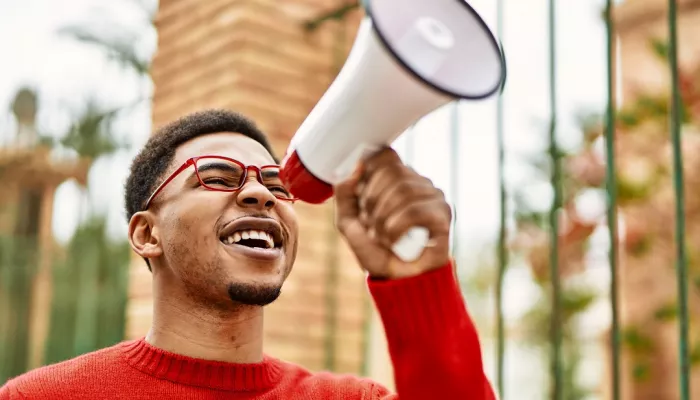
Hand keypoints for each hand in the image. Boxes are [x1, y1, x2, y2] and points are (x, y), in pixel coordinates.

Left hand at [334, 147, 451, 278]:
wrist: (396, 281)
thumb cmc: (376, 251)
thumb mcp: (349, 221)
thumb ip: (345, 192)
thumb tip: (357, 166)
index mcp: (398, 179)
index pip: (385, 155)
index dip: (368, 174)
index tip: (362, 199)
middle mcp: (418, 183)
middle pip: (391, 171)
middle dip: (372, 201)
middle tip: (371, 224)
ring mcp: (433, 197)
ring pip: (402, 190)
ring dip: (382, 219)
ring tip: (382, 237)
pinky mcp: (443, 216)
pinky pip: (414, 211)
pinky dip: (396, 228)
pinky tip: (394, 241)